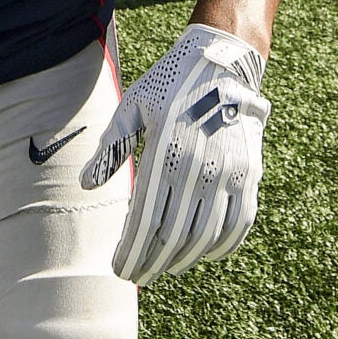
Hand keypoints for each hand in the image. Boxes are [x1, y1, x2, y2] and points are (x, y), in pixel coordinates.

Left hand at [82, 25, 269, 283]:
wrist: (224, 62)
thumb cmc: (170, 84)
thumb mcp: (132, 106)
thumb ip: (111, 147)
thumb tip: (86, 184)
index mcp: (167, 153)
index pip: (147, 219)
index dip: (133, 249)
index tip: (120, 268)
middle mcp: (201, 169)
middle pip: (175, 234)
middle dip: (153, 261)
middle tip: (138, 275)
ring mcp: (230, 174)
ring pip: (206, 235)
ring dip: (184, 259)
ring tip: (165, 268)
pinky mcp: (251, 174)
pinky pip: (240, 223)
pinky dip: (223, 245)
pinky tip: (205, 255)